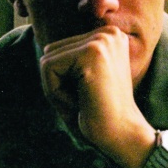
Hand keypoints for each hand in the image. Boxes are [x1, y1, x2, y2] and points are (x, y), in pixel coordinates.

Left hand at [40, 26, 154, 167]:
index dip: (64, 78)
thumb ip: (70, 58)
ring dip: (56, 89)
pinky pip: (48, 68)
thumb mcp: (84, 77)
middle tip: (84, 100)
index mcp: (110, 35)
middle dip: (58, 82)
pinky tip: (80, 102)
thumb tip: (44, 47)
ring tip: (83, 100)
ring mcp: (101, 41)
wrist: (123, 135)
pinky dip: (55, 92)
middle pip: (52, 51)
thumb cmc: (99, 111)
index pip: (60, 48)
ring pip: (48, 60)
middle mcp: (109, 33)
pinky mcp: (91, 54)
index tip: (88, 94)